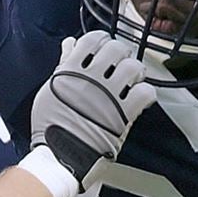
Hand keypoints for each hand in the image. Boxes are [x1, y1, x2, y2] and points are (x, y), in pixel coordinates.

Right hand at [21, 32, 150, 196]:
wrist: (59, 156)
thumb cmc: (50, 127)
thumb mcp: (50, 90)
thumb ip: (62, 65)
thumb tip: (69, 45)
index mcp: (71, 71)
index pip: (92, 40)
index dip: (101, 40)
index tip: (102, 47)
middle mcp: (91, 79)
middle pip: (116, 49)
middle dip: (121, 53)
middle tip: (120, 63)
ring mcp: (109, 96)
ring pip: (133, 67)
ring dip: (136, 70)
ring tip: (133, 79)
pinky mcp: (123, 114)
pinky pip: (145, 93)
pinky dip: (147, 92)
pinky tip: (140, 97)